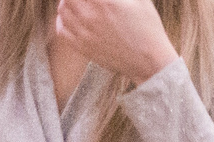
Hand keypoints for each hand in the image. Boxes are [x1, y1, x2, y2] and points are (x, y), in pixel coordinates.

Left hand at [53, 0, 179, 83]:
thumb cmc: (149, 29)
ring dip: (67, 2)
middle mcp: (90, 15)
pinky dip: (63, 19)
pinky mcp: (83, 47)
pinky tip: (70, 17)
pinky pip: (62, 29)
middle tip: (87, 0)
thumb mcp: (140, 1)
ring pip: (63, 9)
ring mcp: (84, 32)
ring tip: (76, 3)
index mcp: (105, 1)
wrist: (150, 63)